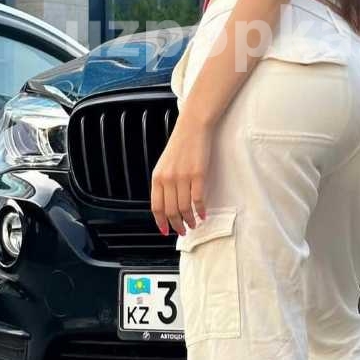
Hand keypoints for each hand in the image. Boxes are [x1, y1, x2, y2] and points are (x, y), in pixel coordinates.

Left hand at [151, 114, 210, 235]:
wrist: (192, 128)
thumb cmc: (180, 145)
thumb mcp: (165, 165)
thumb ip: (164, 183)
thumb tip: (168, 204)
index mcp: (157, 177)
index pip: (156, 207)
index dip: (161, 222)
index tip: (166, 231)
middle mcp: (168, 179)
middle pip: (171, 211)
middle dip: (177, 225)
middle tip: (184, 231)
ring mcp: (183, 177)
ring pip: (184, 208)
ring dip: (190, 220)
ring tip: (194, 224)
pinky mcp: (198, 174)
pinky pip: (198, 199)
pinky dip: (200, 210)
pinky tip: (203, 213)